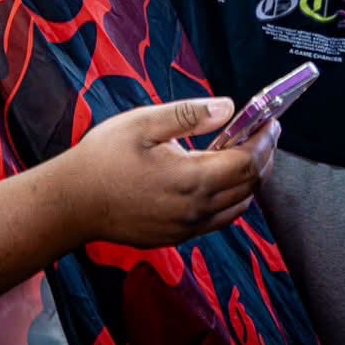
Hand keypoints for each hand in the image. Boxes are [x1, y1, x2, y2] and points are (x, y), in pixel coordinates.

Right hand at [61, 97, 279, 245]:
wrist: (72, 204)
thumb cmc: (103, 157)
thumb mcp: (143, 123)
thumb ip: (188, 115)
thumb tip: (228, 108)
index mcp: (191, 180)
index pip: (247, 163)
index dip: (264, 141)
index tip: (272, 120)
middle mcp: (196, 210)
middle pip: (249, 187)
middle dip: (263, 157)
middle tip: (264, 131)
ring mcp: (187, 228)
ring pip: (238, 207)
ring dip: (250, 180)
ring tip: (246, 151)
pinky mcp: (177, 237)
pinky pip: (219, 219)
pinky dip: (232, 198)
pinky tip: (220, 178)